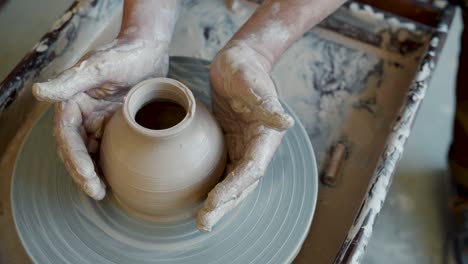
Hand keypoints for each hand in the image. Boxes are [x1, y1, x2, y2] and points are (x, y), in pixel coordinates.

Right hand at [33, 38, 168, 198]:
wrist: (149, 50)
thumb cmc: (125, 54)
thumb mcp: (100, 66)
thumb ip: (71, 80)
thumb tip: (40, 92)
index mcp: (73, 101)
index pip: (68, 136)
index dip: (75, 158)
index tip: (88, 176)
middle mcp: (83, 113)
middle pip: (76, 150)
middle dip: (83, 173)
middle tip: (96, 192)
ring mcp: (99, 120)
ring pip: (90, 152)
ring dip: (94, 173)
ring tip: (103, 192)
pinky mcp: (116, 124)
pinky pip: (107, 148)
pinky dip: (108, 163)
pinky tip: (116, 178)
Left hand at [197, 43, 293, 230]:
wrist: (239, 62)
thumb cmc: (245, 69)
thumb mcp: (252, 82)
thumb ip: (267, 103)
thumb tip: (285, 123)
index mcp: (266, 136)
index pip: (251, 169)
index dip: (234, 188)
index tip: (214, 203)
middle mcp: (256, 147)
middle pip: (242, 183)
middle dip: (225, 205)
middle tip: (204, 223)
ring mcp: (244, 148)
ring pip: (233, 181)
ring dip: (220, 202)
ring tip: (203, 221)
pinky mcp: (231, 144)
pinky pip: (224, 170)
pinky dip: (216, 186)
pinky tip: (202, 198)